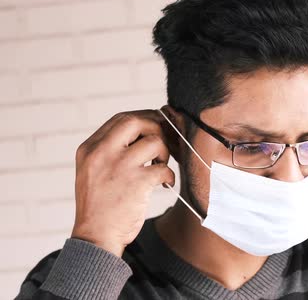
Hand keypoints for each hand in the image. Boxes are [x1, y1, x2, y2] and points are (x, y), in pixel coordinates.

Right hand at [71, 109, 174, 256]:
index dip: (144, 118)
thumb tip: (145, 129)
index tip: (156, 126)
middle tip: (164, 140)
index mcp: (90, 149)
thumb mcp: (93, 170)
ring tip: (160, 166)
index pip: (120, 119)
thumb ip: (111, 150)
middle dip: (156, 127)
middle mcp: (102, 153)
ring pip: (155, 141)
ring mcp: (120, 167)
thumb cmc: (99, 206)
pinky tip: (165, 183)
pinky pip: (164, 168)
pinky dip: (169, 175)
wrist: (96, 237)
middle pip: (136, 121)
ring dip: (165, 152)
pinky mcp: (137, 183)